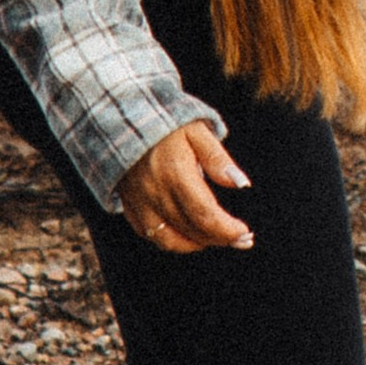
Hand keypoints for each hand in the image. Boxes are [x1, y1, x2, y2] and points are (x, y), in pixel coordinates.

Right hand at [119, 117, 253, 252]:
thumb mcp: (197, 130)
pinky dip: (174, 242)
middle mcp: (156, 193)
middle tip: (243, 239)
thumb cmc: (165, 123)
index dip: (227, 229)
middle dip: (221, 238)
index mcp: (176, 173)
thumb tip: (241, 184)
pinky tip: (191, 236)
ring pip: (171, 240)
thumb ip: (218, 159)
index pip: (205, 214)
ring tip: (219, 238)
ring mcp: (140, 203)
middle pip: (192, 229)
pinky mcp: (130, 207)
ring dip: (199, 244)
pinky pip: (152, 235)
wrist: (121, 120)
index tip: (244, 232)